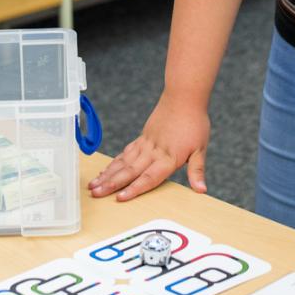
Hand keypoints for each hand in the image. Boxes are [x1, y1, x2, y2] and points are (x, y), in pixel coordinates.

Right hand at [88, 94, 210, 200]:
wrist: (183, 97)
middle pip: (130, 171)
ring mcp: (145, 144)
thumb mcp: (200, 148)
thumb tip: (201, 190)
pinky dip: (114, 163)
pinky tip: (105, 170)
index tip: (120, 198)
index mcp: (168, 157)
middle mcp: (153, 152)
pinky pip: (126, 153)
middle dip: (111, 184)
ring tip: (93, 185)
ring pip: (123, 162)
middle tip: (96, 194)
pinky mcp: (142, 138)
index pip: (149, 177)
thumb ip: (197, 170)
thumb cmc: (194, 122)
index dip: (134, 189)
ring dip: (108, 174)